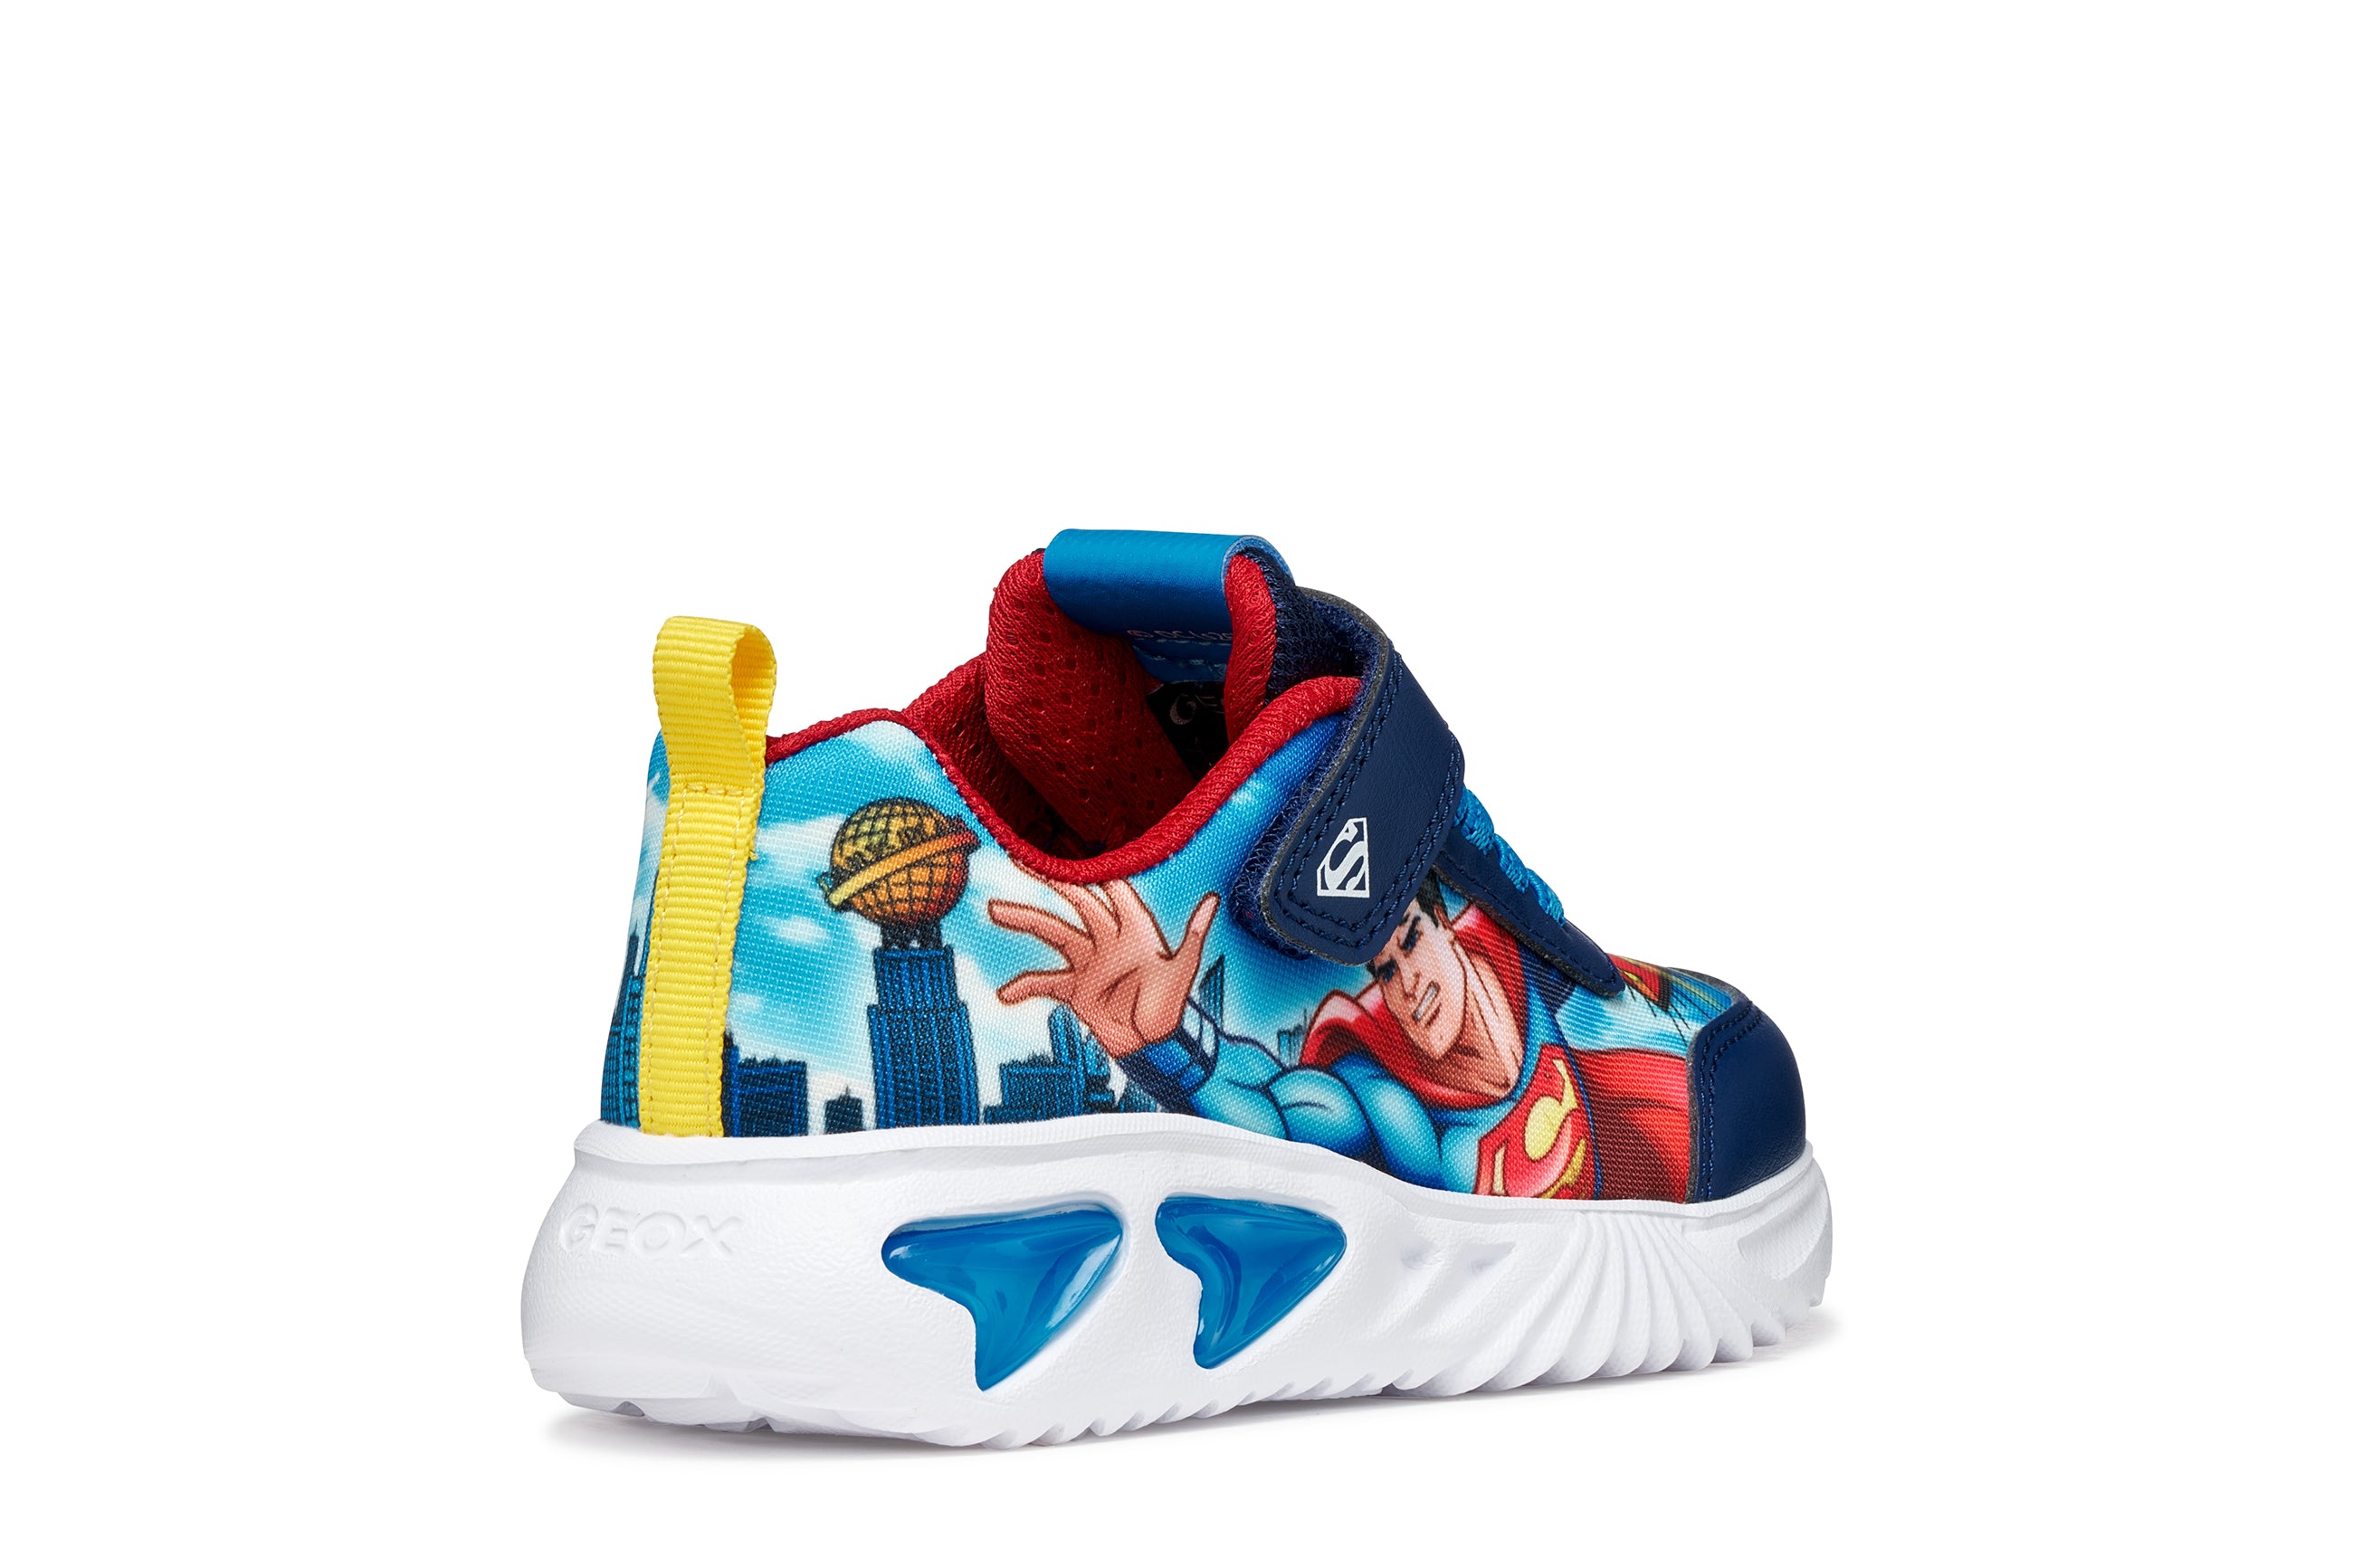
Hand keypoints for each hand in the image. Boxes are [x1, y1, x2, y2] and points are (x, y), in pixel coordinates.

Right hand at [987, 879, 1218, 1056]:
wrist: (1155, 1047)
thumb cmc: (1171, 1008)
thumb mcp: (1182, 971)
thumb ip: (1194, 936)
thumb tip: (1213, 901)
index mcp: (1134, 930)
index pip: (1111, 889)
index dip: (1093, 866)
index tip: (1070, 844)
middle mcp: (1109, 940)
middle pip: (1076, 902)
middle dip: (1049, 880)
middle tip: (1020, 859)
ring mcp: (1090, 964)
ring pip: (1053, 932)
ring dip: (1025, 920)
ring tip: (995, 909)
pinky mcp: (1078, 989)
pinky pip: (1046, 982)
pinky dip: (1025, 986)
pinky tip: (1005, 993)